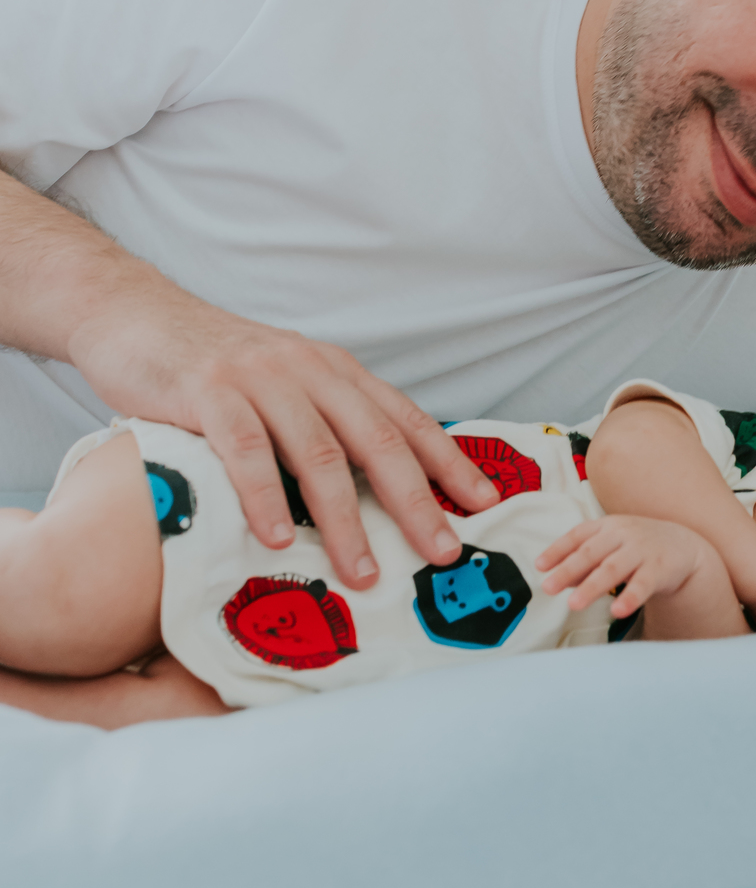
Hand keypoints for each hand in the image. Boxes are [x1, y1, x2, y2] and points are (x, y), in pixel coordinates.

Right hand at [69, 287, 498, 588]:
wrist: (137, 315)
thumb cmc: (216, 367)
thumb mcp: (286, 384)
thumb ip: (326, 423)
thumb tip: (374, 490)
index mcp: (336, 371)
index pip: (405, 420)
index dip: (449, 462)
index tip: (486, 503)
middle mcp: (309, 370)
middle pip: (377, 441)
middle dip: (415, 501)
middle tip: (441, 552)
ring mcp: (259, 377)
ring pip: (318, 453)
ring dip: (344, 519)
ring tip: (364, 572)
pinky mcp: (208, 390)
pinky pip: (244, 449)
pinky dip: (265, 497)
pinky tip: (278, 539)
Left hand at [537, 515, 718, 621]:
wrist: (683, 545)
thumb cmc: (638, 546)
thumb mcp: (611, 547)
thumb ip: (585, 563)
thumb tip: (556, 578)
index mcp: (607, 526)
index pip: (578, 536)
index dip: (557, 550)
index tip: (540, 566)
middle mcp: (622, 535)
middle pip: (590, 553)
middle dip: (568, 571)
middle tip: (548, 587)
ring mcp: (641, 550)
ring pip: (613, 569)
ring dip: (591, 586)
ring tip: (574, 604)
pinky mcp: (659, 569)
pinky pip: (642, 585)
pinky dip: (630, 597)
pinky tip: (617, 610)